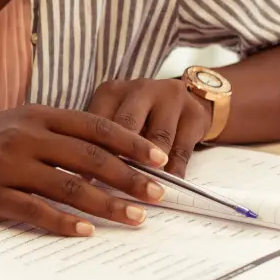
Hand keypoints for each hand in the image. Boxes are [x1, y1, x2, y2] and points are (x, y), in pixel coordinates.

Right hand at [0, 105, 170, 236]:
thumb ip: (54, 135)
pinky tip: (86, 233)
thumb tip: (104, 156)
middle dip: (130, 178)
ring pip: (70, 187)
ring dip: (107, 205)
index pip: (95, 126)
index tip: (159, 159)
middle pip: (90, 158)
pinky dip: (64, 223)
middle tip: (158, 195)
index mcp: (35, 115)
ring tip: (134, 219)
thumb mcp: (14, 126)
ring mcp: (8, 165)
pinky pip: (36, 211)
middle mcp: (25, 136)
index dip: (131, 143)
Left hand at [87, 77, 212, 176]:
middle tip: (113, 186)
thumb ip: (102, 143)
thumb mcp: (117, 121)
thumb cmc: (142, 118)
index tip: (86, 180)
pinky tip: (167, 186)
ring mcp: (169, 97)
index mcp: (112, 92)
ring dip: (150, 167)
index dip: (92, 152)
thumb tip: (85, 179)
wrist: (186, 101)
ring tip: (142, 190)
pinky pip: (181, 148)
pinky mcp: (193, 113)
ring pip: (157, 138)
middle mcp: (139, 89)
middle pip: (127, 126)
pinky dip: (174, 171)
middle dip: (120, 159)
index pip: (97, 122)